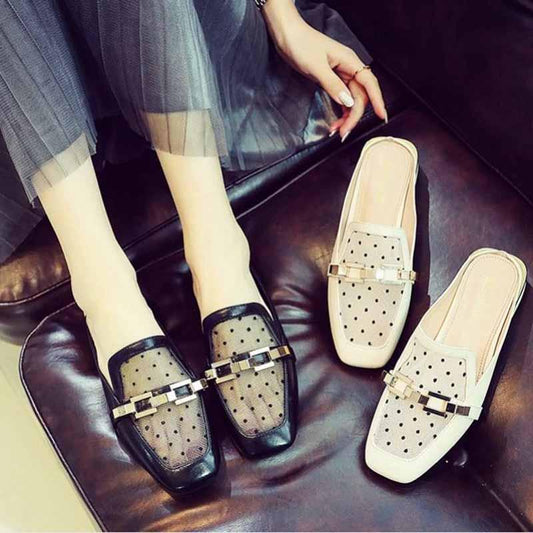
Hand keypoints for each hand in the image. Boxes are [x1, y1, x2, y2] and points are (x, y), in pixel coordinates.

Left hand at [262, 0, 386, 140]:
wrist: (287, 36)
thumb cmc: (301, 44)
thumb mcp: (316, 67)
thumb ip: (332, 85)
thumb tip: (347, 102)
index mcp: (349, 61)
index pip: (369, 83)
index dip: (377, 100)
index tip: (381, 115)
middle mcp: (348, 68)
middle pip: (360, 96)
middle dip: (354, 116)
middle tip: (344, 133)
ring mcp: (340, 75)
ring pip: (351, 100)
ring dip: (346, 117)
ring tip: (337, 131)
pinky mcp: (332, 80)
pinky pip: (341, 98)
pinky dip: (340, 111)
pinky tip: (335, 123)